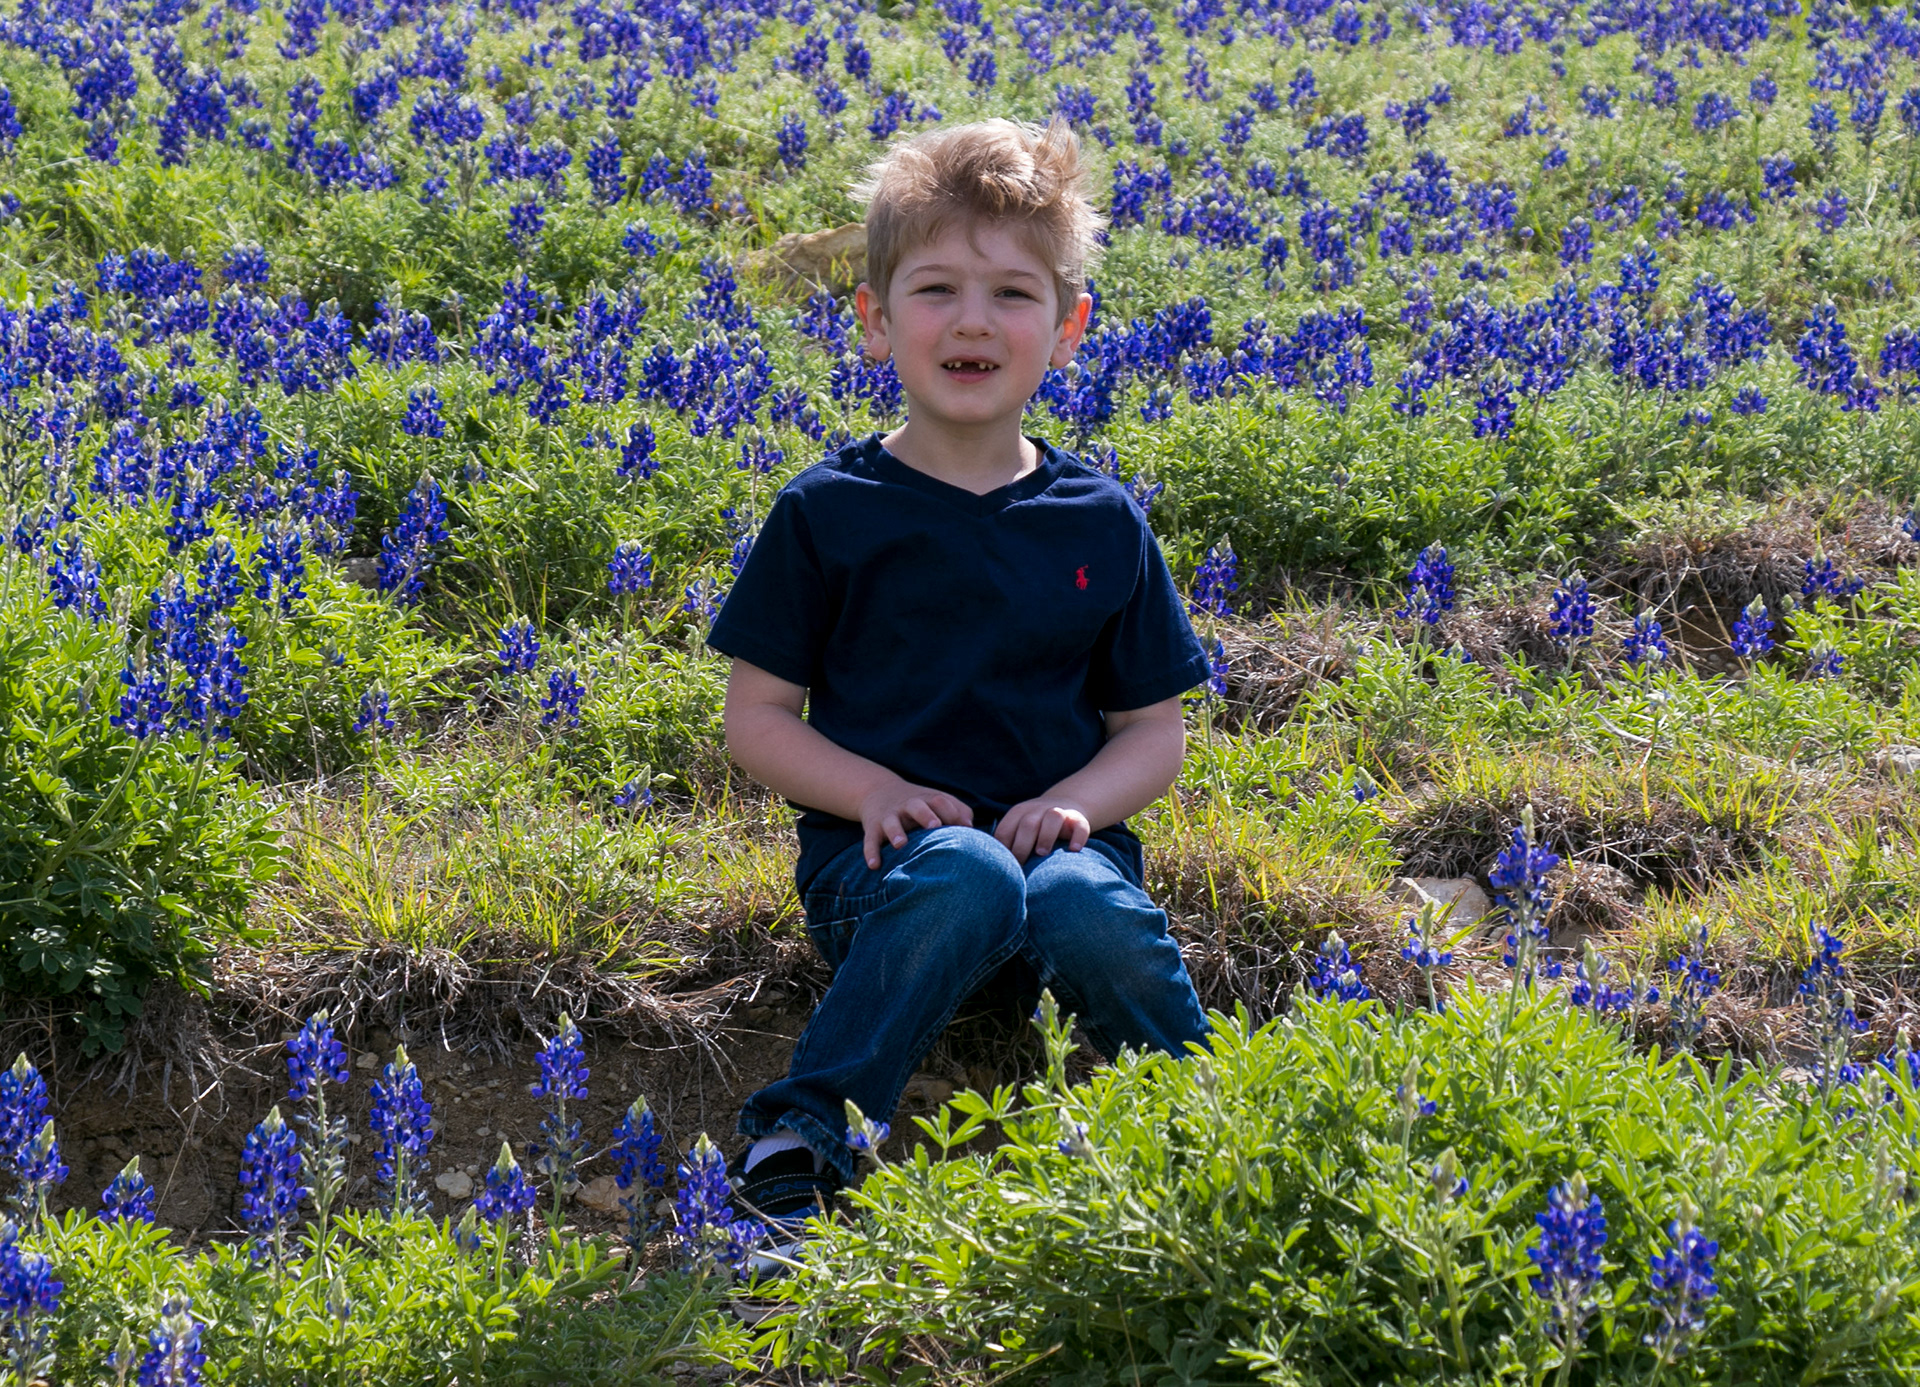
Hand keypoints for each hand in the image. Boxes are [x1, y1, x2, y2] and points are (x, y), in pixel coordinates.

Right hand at [860, 778, 974, 868]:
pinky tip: (874, 866)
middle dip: (926, 815)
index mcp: (926, 800)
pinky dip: (871, 852)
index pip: (941, 801)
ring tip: (901, 844)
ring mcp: (889, 817)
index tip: (965, 827)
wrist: (879, 791)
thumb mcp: (938, 801)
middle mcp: (907, 806)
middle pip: (917, 806)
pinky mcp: (872, 828)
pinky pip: (870, 840)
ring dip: (896, 832)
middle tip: (935, 826)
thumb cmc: (919, 804)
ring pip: (891, 823)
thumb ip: (959, 811)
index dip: (953, 812)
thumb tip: (972, 829)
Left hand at [993, 797, 1090, 862]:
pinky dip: (1077, 837)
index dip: (1004, 850)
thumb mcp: (1019, 830)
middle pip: (1028, 824)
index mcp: (1018, 813)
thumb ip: (1009, 845)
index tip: (1005, 869)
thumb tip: (995, 874)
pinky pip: (1079, 825)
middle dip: (1022, 845)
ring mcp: (1059, 812)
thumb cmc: (1035, 829)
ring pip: (1053, 817)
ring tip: (1042, 854)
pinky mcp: (1078, 818)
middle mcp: (1038, 810)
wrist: (1064, 805)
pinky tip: (1074, 850)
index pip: (1006, 830)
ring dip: (1046, 836)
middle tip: (1022, 864)